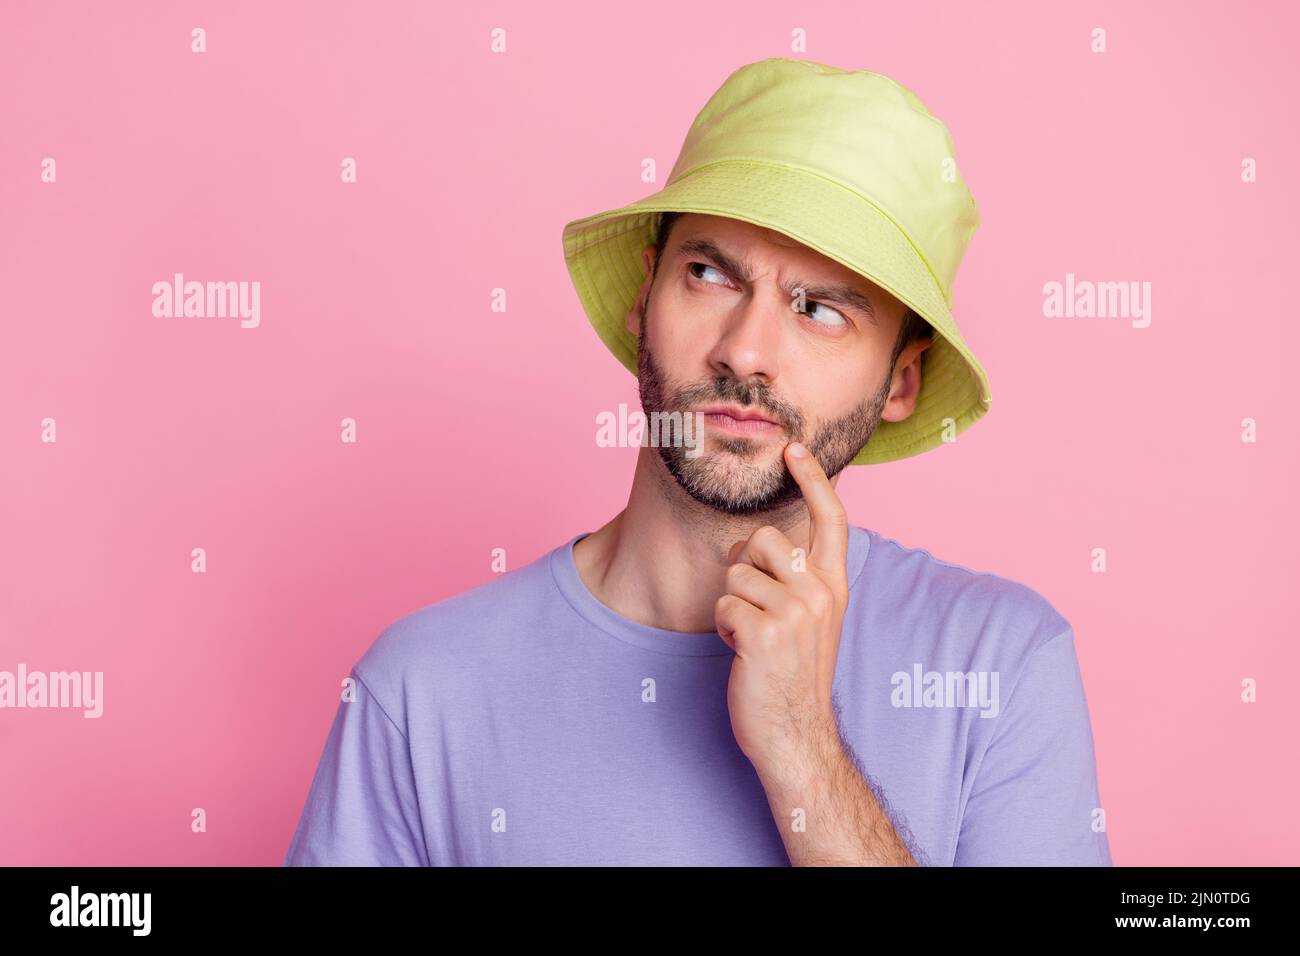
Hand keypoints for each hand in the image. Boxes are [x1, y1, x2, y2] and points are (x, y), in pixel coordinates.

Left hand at [714, 441, 850, 778]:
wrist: (796, 733)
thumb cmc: (793, 674)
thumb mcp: (812, 619)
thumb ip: (799, 578)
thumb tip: (762, 542)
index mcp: (834, 586)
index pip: (831, 519)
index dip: (813, 478)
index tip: (794, 447)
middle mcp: (821, 593)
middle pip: (762, 538)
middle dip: (743, 568)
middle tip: (754, 607)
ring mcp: (796, 613)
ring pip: (736, 572)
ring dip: (732, 603)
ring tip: (751, 635)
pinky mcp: (766, 633)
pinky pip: (723, 604)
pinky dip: (723, 627)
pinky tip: (742, 652)